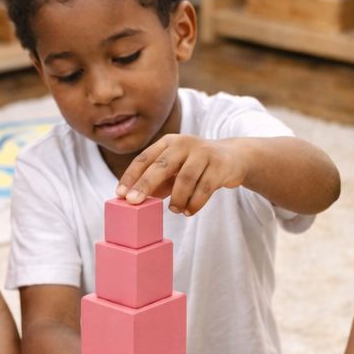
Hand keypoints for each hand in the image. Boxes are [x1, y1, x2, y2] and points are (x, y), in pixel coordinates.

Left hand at [116, 135, 246, 215]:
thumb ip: (157, 182)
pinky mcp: (220, 165)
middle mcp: (184, 143)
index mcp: (169, 142)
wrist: (233, 157)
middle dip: (145, 185)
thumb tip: (134, 201)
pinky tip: (189, 211)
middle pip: (161, 166)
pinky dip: (195, 203)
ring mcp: (204, 153)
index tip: (120, 194)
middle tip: (134, 203)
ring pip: (185, 179)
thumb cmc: (196, 165)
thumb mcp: (175, 169)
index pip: (144, 158)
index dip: (131, 176)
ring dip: (177, 199)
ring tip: (175, 210)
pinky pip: (205, 188)